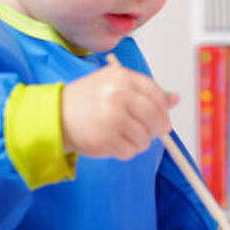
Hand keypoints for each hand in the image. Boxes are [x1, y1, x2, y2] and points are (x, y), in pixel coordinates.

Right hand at [60, 59, 175, 159]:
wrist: (54, 116)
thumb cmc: (86, 100)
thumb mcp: (114, 85)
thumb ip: (145, 92)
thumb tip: (175, 100)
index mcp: (122, 78)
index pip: (156, 95)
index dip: (163, 109)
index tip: (162, 117)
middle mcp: (118, 95)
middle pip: (155, 117)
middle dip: (156, 128)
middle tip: (149, 131)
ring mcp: (111, 118)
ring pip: (145, 137)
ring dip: (139, 141)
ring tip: (125, 136)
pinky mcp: (105, 139)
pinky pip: (131, 151)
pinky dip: (127, 151)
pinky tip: (115, 143)